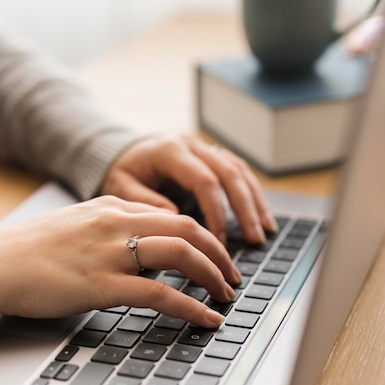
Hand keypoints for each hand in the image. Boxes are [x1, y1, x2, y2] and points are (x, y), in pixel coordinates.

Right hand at [0, 196, 241, 327]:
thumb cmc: (24, 250)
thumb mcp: (74, 228)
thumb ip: (109, 234)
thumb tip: (141, 257)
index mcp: (110, 207)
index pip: (171, 215)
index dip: (201, 236)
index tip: (215, 253)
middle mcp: (115, 224)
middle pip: (187, 229)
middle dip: (219, 252)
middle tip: (233, 274)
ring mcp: (109, 253)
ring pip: (181, 255)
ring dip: (212, 275)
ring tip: (226, 294)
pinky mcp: (101, 285)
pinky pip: (160, 295)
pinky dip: (191, 306)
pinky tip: (205, 317)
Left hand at [100, 134, 276, 245]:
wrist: (122, 152)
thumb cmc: (121, 173)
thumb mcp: (120, 188)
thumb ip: (145, 202)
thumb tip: (176, 220)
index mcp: (170, 150)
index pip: (203, 181)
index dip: (216, 212)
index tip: (219, 241)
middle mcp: (191, 144)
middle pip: (229, 174)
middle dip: (244, 209)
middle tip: (254, 239)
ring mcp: (204, 147)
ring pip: (239, 170)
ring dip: (255, 202)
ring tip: (264, 232)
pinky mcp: (211, 154)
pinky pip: (238, 171)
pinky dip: (252, 194)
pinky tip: (261, 216)